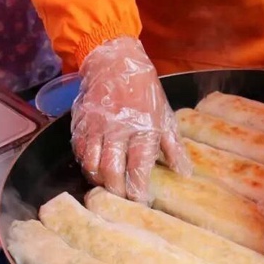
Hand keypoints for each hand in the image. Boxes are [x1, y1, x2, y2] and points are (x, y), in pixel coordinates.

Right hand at [71, 36, 190, 201]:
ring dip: (98, 180)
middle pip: (111, 172)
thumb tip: (184, 173)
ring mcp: (96, 126)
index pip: (138, 168)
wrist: (115, 61)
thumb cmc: (144, 90)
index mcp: (143, 128)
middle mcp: (118, 129)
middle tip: (121, 199)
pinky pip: (79, 151)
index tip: (140, 202)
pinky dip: (86, 163)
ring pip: (92, 165)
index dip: (137, 190)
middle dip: (116, 191)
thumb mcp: (164, 115)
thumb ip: (173, 146)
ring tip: (107, 184)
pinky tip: (95, 166)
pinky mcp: (81, 122)